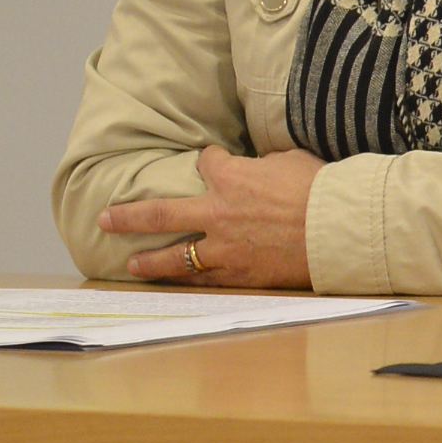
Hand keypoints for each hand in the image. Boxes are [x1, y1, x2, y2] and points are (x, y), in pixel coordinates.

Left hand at [99, 147, 324, 288]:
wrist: (336, 226)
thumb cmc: (320, 188)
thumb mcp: (291, 161)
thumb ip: (265, 165)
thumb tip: (260, 168)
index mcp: (231, 177)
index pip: (206, 162)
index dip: (207, 159)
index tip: (207, 160)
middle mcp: (217, 212)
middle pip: (161, 214)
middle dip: (129, 216)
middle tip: (105, 219)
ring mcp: (224, 248)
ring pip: (175, 257)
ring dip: (149, 259)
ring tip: (131, 262)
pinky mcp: (239, 274)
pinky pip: (204, 280)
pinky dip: (187, 281)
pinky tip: (175, 284)